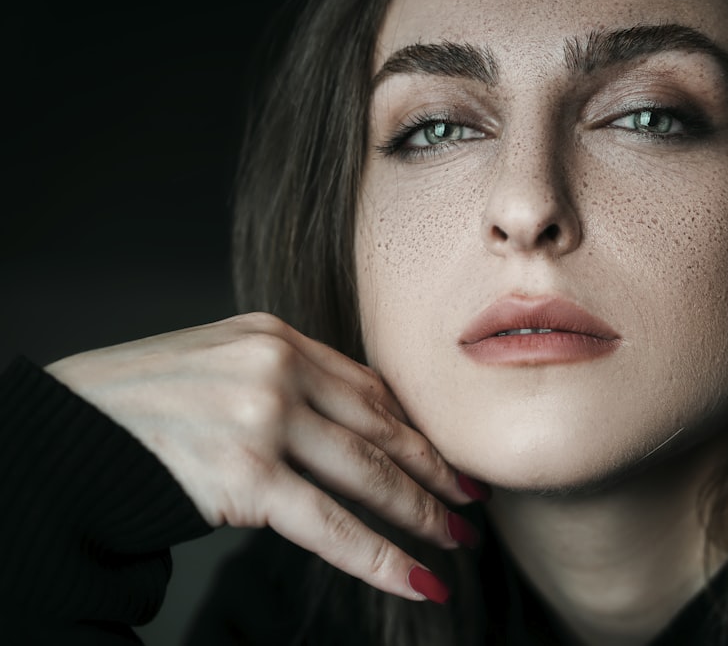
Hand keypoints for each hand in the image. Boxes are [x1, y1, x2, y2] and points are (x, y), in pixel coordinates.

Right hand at [46, 312, 484, 602]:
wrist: (66, 433)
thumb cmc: (143, 405)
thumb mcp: (220, 365)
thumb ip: (286, 380)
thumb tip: (354, 425)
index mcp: (275, 337)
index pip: (367, 387)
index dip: (414, 426)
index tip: (445, 453)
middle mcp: (277, 368)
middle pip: (380, 428)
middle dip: (434, 469)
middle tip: (472, 500)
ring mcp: (262, 419)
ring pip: (367, 475)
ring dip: (421, 512)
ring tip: (456, 540)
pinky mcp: (244, 474)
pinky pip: (328, 525)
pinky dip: (378, 557)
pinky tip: (416, 578)